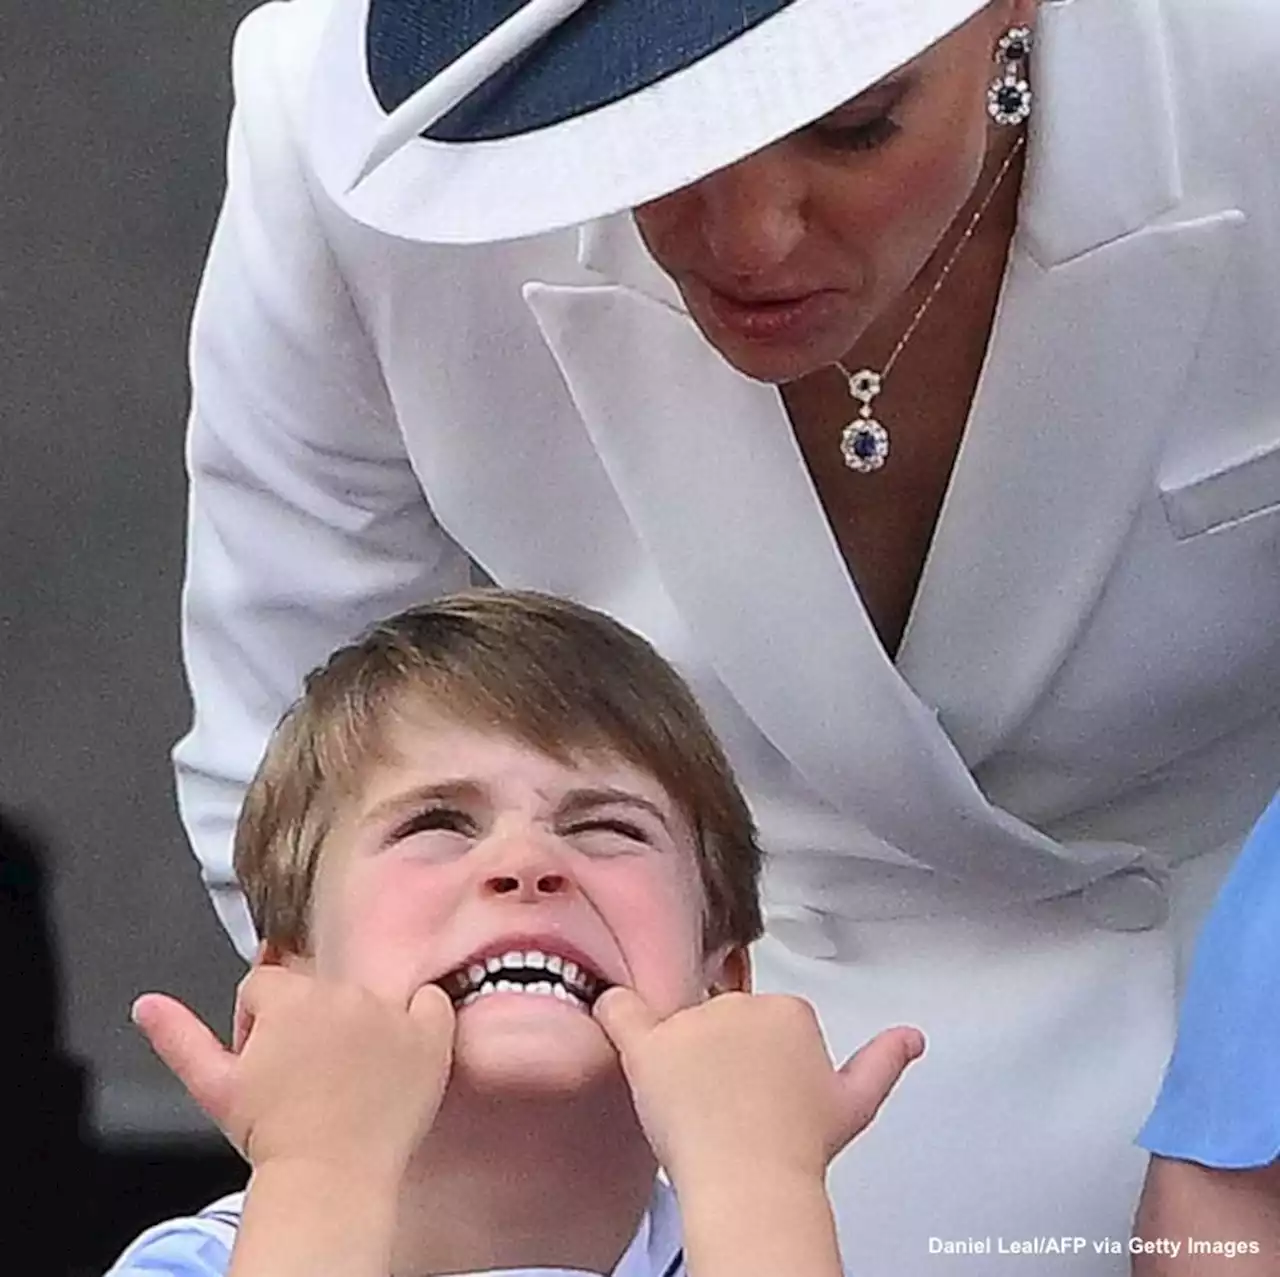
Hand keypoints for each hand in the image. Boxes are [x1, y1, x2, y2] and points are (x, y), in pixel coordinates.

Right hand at [132, 967, 455, 1174]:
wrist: (328, 1181)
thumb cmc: (272, 1137)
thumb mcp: (215, 1087)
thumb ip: (179, 1038)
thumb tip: (146, 1005)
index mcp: (288, 998)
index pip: (268, 984)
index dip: (260, 1023)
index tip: (269, 1061)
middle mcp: (342, 994)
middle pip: (318, 988)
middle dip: (307, 1021)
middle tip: (307, 1072)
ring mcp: (389, 1012)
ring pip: (367, 995)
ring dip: (357, 1022)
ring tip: (347, 1075)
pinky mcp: (429, 1034)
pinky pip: (431, 1000)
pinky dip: (419, 1017)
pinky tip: (398, 1052)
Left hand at [594, 988, 922, 1186]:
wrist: (755, 1184)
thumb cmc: (800, 1149)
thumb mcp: (854, 1103)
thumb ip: (883, 1061)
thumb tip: (912, 1038)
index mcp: (788, 1010)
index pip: (758, 1017)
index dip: (755, 1054)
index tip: (758, 1088)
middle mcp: (740, 1005)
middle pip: (716, 1017)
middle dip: (717, 1050)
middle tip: (724, 1100)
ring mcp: (693, 1023)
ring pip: (673, 1023)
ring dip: (676, 1054)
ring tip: (690, 1104)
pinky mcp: (651, 1045)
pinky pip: (619, 1010)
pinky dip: (612, 1010)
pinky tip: (611, 1015)